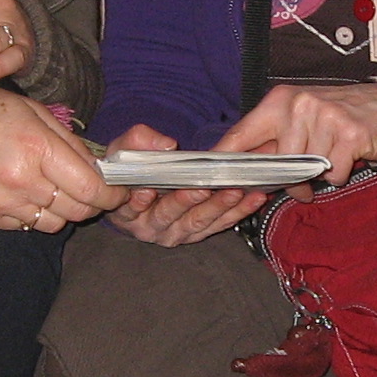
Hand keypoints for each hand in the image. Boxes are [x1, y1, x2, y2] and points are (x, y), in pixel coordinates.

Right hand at [0, 82, 116, 231]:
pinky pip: (23, 226)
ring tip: (50, 189)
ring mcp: (0, 202)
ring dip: (60, 210)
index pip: (91, 189)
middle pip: (76, 212)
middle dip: (91, 204)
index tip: (118, 192)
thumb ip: (68, 142)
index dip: (112, 195)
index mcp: (37, 148)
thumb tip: (98, 169)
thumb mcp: (31, 111)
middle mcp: (21, 180)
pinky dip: (30, 214)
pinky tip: (21, 192)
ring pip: (51, 224)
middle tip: (89, 191)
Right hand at [102, 123, 267, 245]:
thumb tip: (166, 144)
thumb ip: (136, 142)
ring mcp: (176, 233)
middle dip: (189, 201)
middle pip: (169, 216)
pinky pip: (219, 224)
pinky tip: (253, 198)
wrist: (141, 183)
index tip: (149, 189)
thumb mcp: (124, 149)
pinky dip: (237, 212)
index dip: (140, 200)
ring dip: (218, 207)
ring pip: (198, 223)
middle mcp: (151, 228)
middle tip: (205, 187)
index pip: (131, 208)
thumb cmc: (130, 166)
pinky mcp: (198, 233)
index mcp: (127, 212)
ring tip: (235, 191)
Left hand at [219, 81, 376, 187]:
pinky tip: (347, 157)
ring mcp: (324, 117)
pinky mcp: (349, 134)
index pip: (241, 134)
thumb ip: (274, 144)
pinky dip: (340, 174)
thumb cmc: (339, 117)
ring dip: (317, 177)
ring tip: (331, 160)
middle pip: (276, 164)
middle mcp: (298, 105)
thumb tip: (248, 177)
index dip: (225, 160)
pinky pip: (332, 174)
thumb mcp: (301, 121)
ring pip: (305, 171)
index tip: (210, 180)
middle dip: (288, 181)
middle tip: (303, 181)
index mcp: (278, 101)